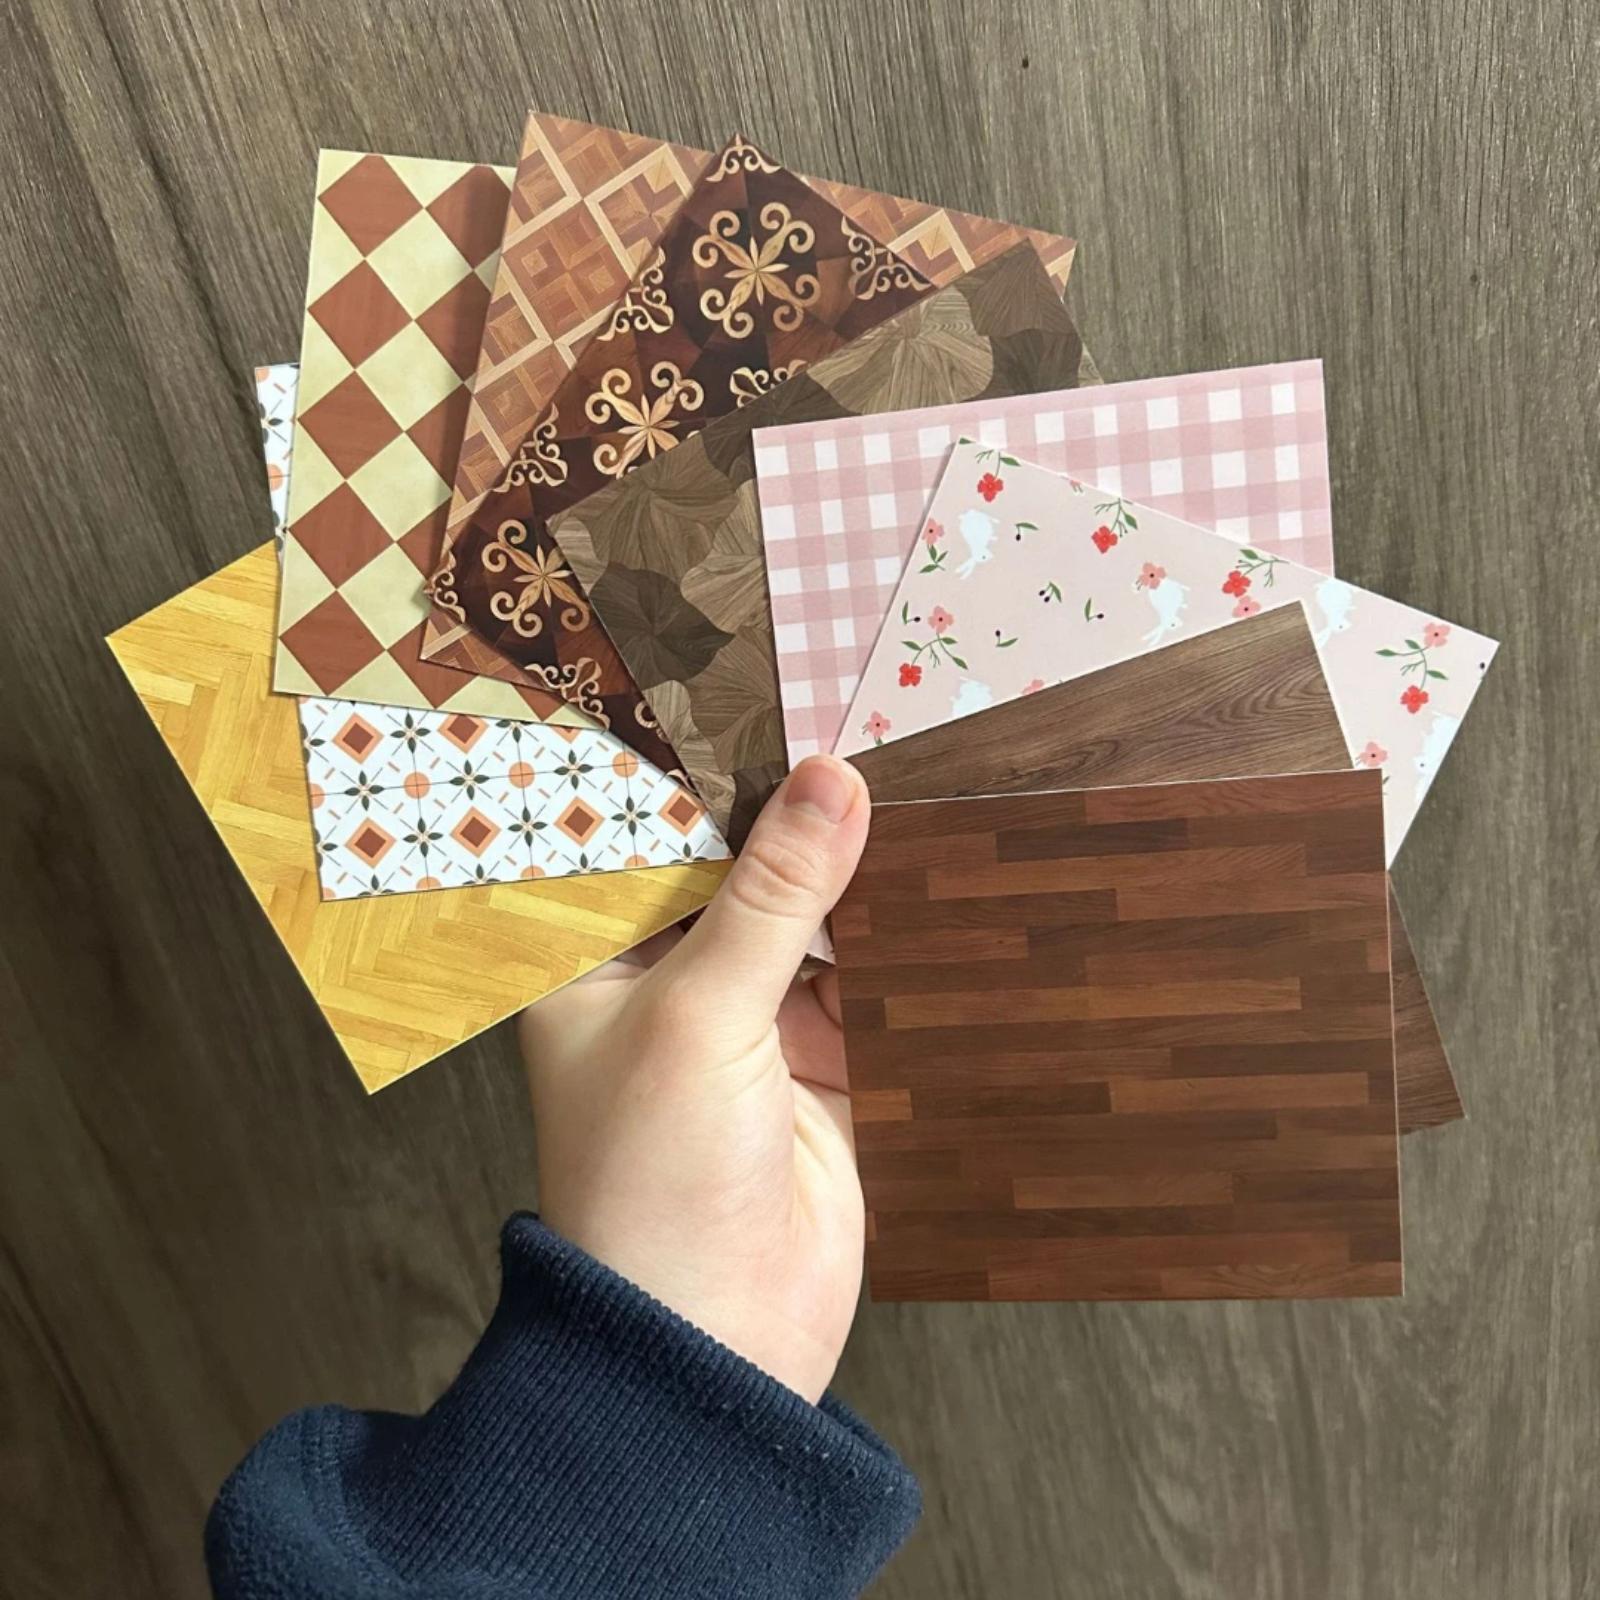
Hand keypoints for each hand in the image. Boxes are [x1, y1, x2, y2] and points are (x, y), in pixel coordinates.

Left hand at [518, 755, 870, 1402]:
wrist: (715, 1349)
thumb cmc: (653, 1185)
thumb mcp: (704, 1014)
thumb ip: (774, 896)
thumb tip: (831, 782)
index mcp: (595, 965)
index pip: (643, 843)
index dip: (700, 775)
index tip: (760, 699)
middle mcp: (665, 988)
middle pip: (734, 879)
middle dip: (789, 821)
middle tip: (853, 727)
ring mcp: (746, 1031)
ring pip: (806, 927)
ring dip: (852, 881)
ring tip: (905, 788)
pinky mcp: (817, 1074)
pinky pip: (862, 986)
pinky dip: (897, 950)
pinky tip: (935, 888)